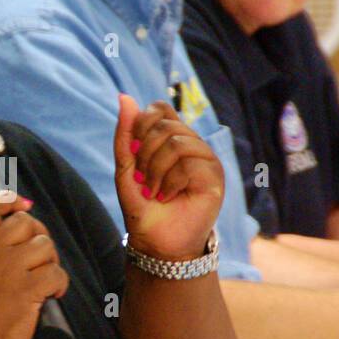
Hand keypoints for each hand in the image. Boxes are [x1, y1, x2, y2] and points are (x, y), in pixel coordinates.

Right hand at [0, 191, 67, 338]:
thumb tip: (10, 243)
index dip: (9, 200)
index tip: (23, 206)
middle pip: (26, 222)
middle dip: (38, 237)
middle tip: (39, 260)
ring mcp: (10, 269)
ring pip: (45, 246)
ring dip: (51, 262)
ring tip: (45, 281)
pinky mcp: (27, 290)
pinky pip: (56, 273)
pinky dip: (59, 284)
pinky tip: (52, 295)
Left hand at [114, 94, 222, 260]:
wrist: (155, 242)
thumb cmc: (141, 206)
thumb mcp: (125, 168)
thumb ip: (125, 135)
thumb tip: (124, 97)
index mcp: (171, 138)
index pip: (160, 108)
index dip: (142, 123)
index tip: (132, 152)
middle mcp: (191, 144)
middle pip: (165, 124)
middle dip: (144, 153)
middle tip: (141, 180)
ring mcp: (205, 159)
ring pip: (177, 142)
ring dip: (156, 169)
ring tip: (153, 190)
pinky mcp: (215, 177)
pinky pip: (188, 164)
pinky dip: (170, 182)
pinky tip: (167, 197)